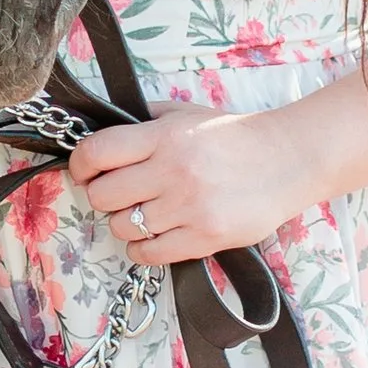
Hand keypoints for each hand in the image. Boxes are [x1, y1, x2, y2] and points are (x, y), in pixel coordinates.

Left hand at [67, 95, 327, 266]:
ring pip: (122, 226)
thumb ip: (145, 120)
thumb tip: (102, 130)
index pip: (97, 152)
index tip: (83, 171)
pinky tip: (151, 235)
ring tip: (142, 213)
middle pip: (103, 195)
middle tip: (117, 193)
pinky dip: (141, 248)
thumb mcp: (187, 114)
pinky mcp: (204, 238)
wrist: (287, 159)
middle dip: (102, 195)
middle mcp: (172, 171)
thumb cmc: (233, 136)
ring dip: (124, 221)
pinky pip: (148, 253)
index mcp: (164, 136)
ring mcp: (188, 208)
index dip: (80, 164)